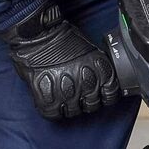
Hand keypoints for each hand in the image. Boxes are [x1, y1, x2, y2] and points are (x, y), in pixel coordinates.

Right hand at [0, 4, 121, 118]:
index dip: (104, 95)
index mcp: (100, 70)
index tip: (99, 94)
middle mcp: (88, 84)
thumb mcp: (89, 49)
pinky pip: (55, 114)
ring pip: (75, 112)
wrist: (38, 33)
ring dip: (70, 106)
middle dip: (87, 101)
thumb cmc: (61, 37)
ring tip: (63, 96)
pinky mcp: (49, 100)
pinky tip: (53, 101)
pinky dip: (54, 110)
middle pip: (93, 105)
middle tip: (78, 94)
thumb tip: (99, 79)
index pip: (111, 94)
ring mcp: (69, 94)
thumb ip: (96, 67)